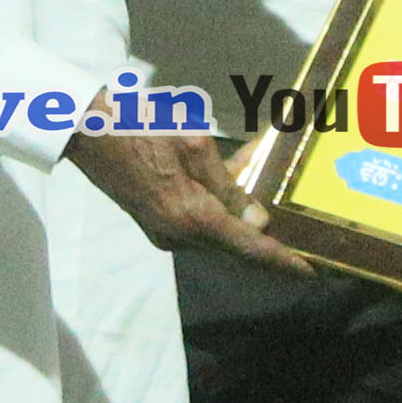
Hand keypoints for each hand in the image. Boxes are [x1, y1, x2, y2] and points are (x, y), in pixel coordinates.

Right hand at [69, 120, 311, 271]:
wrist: (88, 131)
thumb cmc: (143, 129)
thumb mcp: (194, 146)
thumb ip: (228, 185)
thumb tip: (257, 220)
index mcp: (193, 219)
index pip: (251, 249)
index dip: (284, 263)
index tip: (313, 273)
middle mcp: (180, 236)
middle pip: (238, 245)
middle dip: (269, 236)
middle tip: (302, 232)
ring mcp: (166, 232)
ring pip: (220, 232)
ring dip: (244, 215)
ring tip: (265, 179)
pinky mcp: (158, 222)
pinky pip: (202, 223)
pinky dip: (221, 208)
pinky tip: (234, 177)